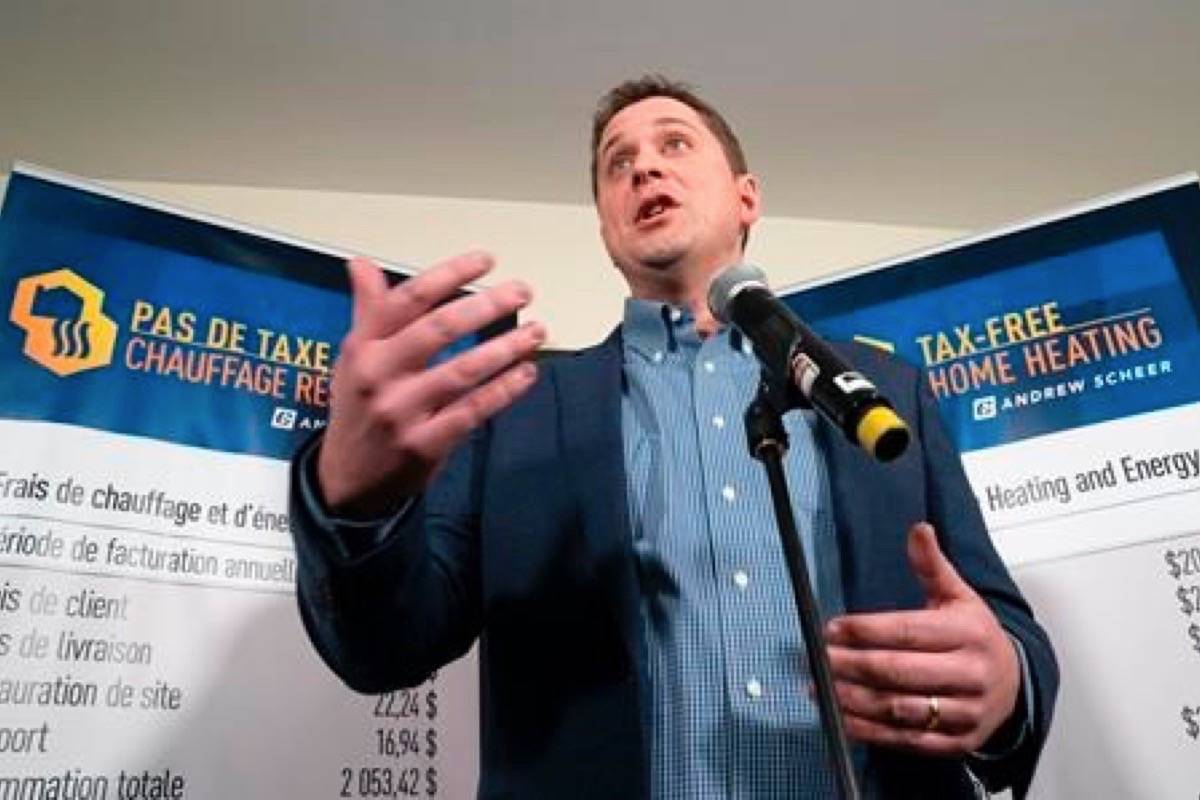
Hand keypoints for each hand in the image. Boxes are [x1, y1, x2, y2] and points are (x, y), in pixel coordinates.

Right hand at [318, 252, 544, 516]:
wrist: (346, 481)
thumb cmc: (359, 409)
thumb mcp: (354, 358)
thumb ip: (368, 311)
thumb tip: (361, 263)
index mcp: (363, 347)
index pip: (409, 299)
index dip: (450, 274)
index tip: (486, 260)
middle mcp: (379, 375)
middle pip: (438, 329)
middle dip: (486, 305)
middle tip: (522, 291)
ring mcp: (402, 412)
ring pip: (462, 370)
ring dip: (505, 347)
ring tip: (536, 330)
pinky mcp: (424, 444)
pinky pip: (473, 410)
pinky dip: (504, 390)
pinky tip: (527, 372)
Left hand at [824, 522, 1019, 754]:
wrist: (1017, 686)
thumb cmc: (977, 637)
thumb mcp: (960, 596)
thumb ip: (932, 566)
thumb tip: (919, 529)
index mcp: (968, 634)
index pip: (909, 631)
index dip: (866, 630)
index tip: (832, 629)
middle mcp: (969, 674)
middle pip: (900, 671)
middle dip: (853, 665)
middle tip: (819, 659)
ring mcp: (964, 712)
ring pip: (900, 708)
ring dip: (855, 699)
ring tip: (822, 687)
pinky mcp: (956, 742)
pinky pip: (907, 739)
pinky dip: (871, 731)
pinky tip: (842, 717)